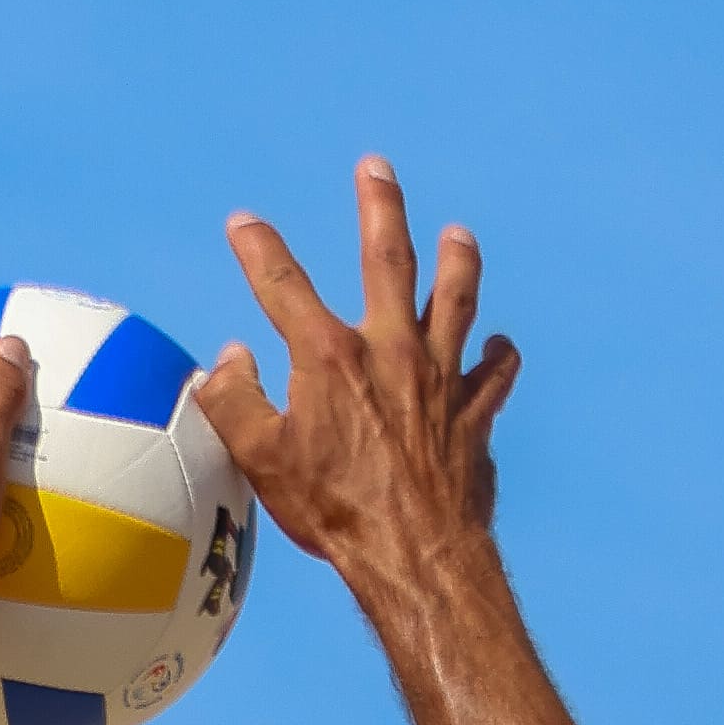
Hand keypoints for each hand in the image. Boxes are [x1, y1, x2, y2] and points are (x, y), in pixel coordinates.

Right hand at [200, 158, 517, 591]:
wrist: (414, 555)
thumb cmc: (334, 513)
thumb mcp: (262, 462)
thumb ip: (233, 404)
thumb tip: (225, 362)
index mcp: (329, 357)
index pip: (283, 284)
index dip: (258, 249)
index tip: (243, 223)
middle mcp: (390, 350)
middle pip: (388, 257)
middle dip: (379, 206)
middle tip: (376, 168)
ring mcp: (439, 378)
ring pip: (456, 298)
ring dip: (457, 261)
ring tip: (458, 236)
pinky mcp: (474, 415)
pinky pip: (496, 376)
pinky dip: (498, 357)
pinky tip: (497, 346)